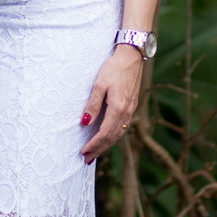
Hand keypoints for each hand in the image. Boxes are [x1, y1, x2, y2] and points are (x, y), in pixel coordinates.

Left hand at [79, 44, 142, 162]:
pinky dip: (114, 137)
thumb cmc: (114, 68)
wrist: (132, 57)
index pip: (104, 133)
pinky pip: (123, 127)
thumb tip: (85, 123)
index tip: (84, 151)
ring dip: (107, 145)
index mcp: (118, 108)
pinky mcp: (132, 107)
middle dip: (99, 149)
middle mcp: (126, 112)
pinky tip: (109, 139)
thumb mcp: (99, 84)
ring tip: (96, 153)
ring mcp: (131, 110)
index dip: (94, 144)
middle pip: (112, 137)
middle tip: (87, 159)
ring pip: (118, 134)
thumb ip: (93, 105)